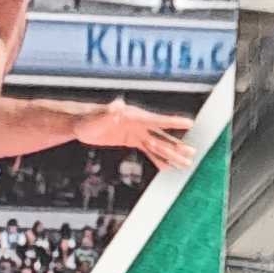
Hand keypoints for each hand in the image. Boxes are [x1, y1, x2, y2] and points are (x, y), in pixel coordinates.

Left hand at [74, 99, 194, 171]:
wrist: (81, 125)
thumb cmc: (89, 120)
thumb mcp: (98, 117)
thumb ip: (109, 112)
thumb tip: (118, 105)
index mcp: (135, 117)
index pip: (157, 120)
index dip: (174, 122)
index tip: (190, 123)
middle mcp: (139, 124)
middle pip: (162, 137)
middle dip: (177, 146)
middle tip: (192, 154)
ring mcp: (136, 133)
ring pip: (157, 145)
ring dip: (171, 155)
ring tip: (186, 163)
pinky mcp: (131, 140)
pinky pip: (147, 151)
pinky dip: (157, 159)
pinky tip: (167, 167)